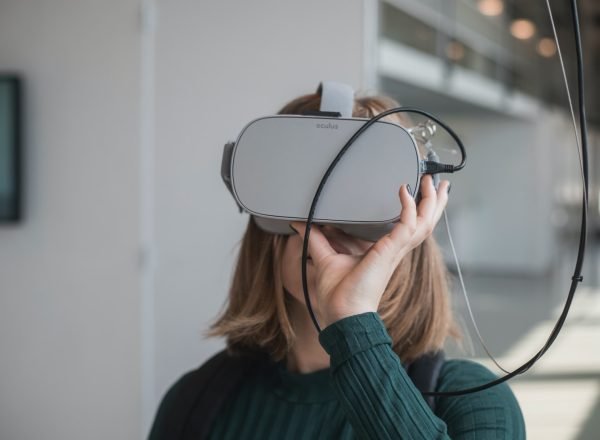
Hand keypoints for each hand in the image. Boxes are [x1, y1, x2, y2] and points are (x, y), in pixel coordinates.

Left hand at [290, 175, 449, 327]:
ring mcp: (395, 250)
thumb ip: (316, 238)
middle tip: (438, 183)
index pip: (410, 227)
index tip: (418, 191)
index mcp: (386, 251)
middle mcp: (395, 250)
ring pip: (424, 222)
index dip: (418, 209)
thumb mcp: (326, 258)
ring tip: (433, 183)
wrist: (342, 314)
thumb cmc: (338, 295)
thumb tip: (300, 224)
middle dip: (434, 201)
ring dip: (431, 201)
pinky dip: (408, 207)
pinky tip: (404, 192)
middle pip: (425, 222)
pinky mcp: (390, 251)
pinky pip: (407, 224)